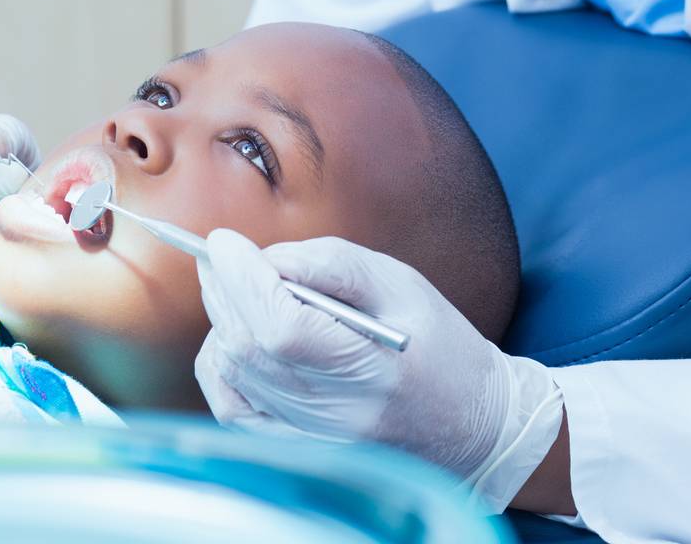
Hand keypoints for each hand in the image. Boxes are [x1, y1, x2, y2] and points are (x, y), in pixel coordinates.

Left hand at [194, 229, 563, 512]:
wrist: (470, 424)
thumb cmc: (439, 345)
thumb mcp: (399, 283)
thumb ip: (331, 264)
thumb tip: (266, 256)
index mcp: (372, 367)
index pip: (281, 327)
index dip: (243, 279)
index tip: (224, 240)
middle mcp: (337, 413)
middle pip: (249, 349)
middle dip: (224, 289)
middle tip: (223, 254)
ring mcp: (313, 439)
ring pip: (234, 376)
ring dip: (222, 321)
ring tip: (237, 288)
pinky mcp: (298, 450)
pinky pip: (234, 410)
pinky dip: (220, 368)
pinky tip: (235, 337)